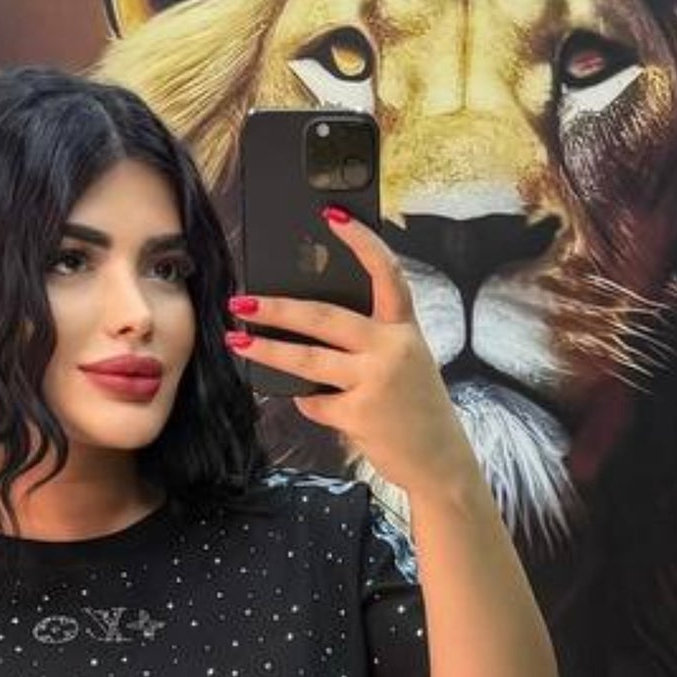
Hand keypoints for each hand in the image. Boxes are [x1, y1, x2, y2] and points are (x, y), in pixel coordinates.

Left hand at [228, 209, 471, 499]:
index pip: (386, 272)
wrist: (439, 461)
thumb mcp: (406, 361)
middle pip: (325, 317)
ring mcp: (374, 382)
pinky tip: (308, 401)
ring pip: (308, 359)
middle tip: (242, 301)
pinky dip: (307, 401)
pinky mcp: (359, 415)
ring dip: (267, 349)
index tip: (332, 216)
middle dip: (278, 308)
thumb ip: (371, 339)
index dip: (361, 240)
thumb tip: (312, 323)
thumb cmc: (417, 407)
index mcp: (404, 328)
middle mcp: (391, 349)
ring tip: (237, 341)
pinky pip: (316, 402)